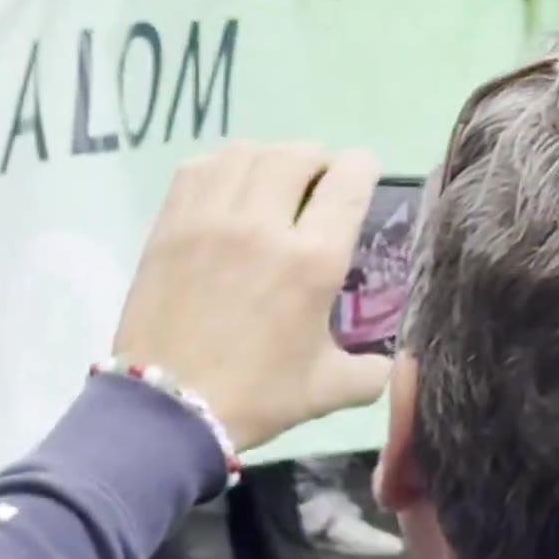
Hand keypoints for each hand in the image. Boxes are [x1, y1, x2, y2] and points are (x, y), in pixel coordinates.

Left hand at [112, 143, 391, 452]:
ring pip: (246, 153)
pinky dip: (219, 167)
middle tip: (316, 184)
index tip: (361, 177)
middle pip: (296, 154)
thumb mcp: (326, 390)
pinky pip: (198, 168)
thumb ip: (370, 372)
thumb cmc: (254, 396)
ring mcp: (210, 219)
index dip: (362, 169)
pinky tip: (225, 189)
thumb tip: (391, 365)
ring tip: (271, 182)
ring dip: (268, 159)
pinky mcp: (170, 223)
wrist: (167, 406)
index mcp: (312, 260)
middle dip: (316, 161)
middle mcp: (262, 225)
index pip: (348, 181)